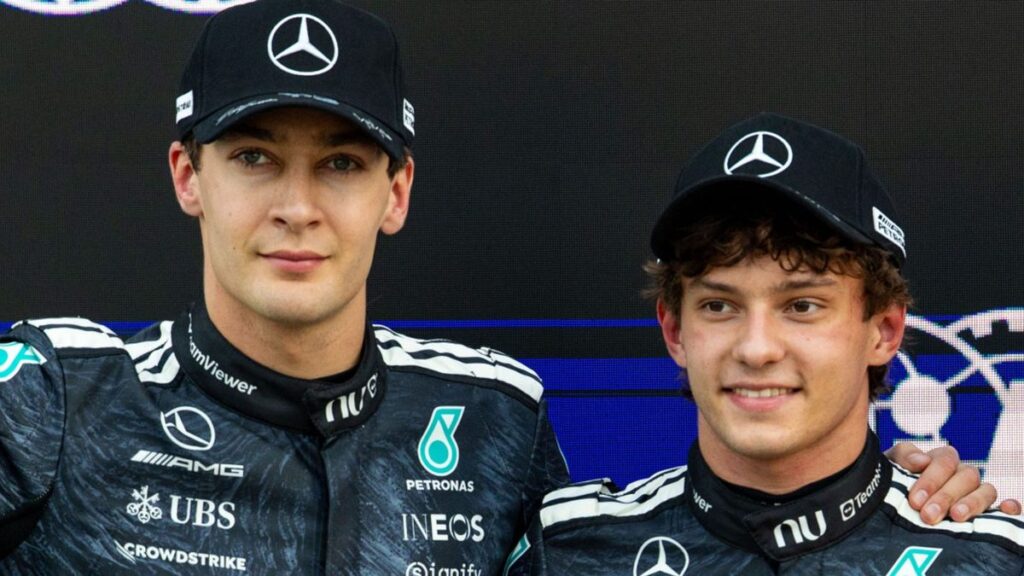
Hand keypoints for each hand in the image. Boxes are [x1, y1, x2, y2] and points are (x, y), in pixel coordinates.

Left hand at [885, 442, 1021, 523]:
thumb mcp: (891, 466)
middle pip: (966, 477)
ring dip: (972, 503)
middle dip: (946, 496)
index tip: (915, 500)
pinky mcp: (985, 511)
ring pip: (986, 490)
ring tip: (956, 517)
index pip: (945, 460)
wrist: (889, 505)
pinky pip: (1004, 506)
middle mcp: (961, 474)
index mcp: (941, 459)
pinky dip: (1009, 507)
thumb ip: (903, 457)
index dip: (931, 479)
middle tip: (928, 515)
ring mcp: (975, 492)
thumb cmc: (892, 482)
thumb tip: (922, 460)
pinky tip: (1007, 511)